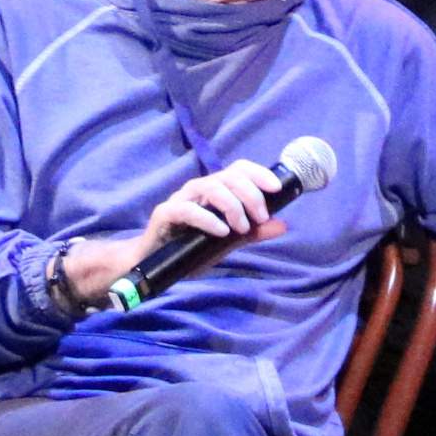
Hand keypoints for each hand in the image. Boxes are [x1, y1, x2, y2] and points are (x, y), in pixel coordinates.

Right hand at [70, 160, 289, 304]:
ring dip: (232, 205)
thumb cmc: (189, 250)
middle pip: (228, 176)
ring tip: (241, 227)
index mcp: (214, 191)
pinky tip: (221, 231)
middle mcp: (198, 189)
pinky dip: (208, 218)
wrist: (152, 265)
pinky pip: (188, 209)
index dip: (258, 173)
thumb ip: (252, 234)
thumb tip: (282, 225)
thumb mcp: (226, 243)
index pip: (238, 169)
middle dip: (250, 193)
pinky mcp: (165, 214)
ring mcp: (180, 199)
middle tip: (260, 217)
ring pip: (210, 187)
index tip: (276, 189)